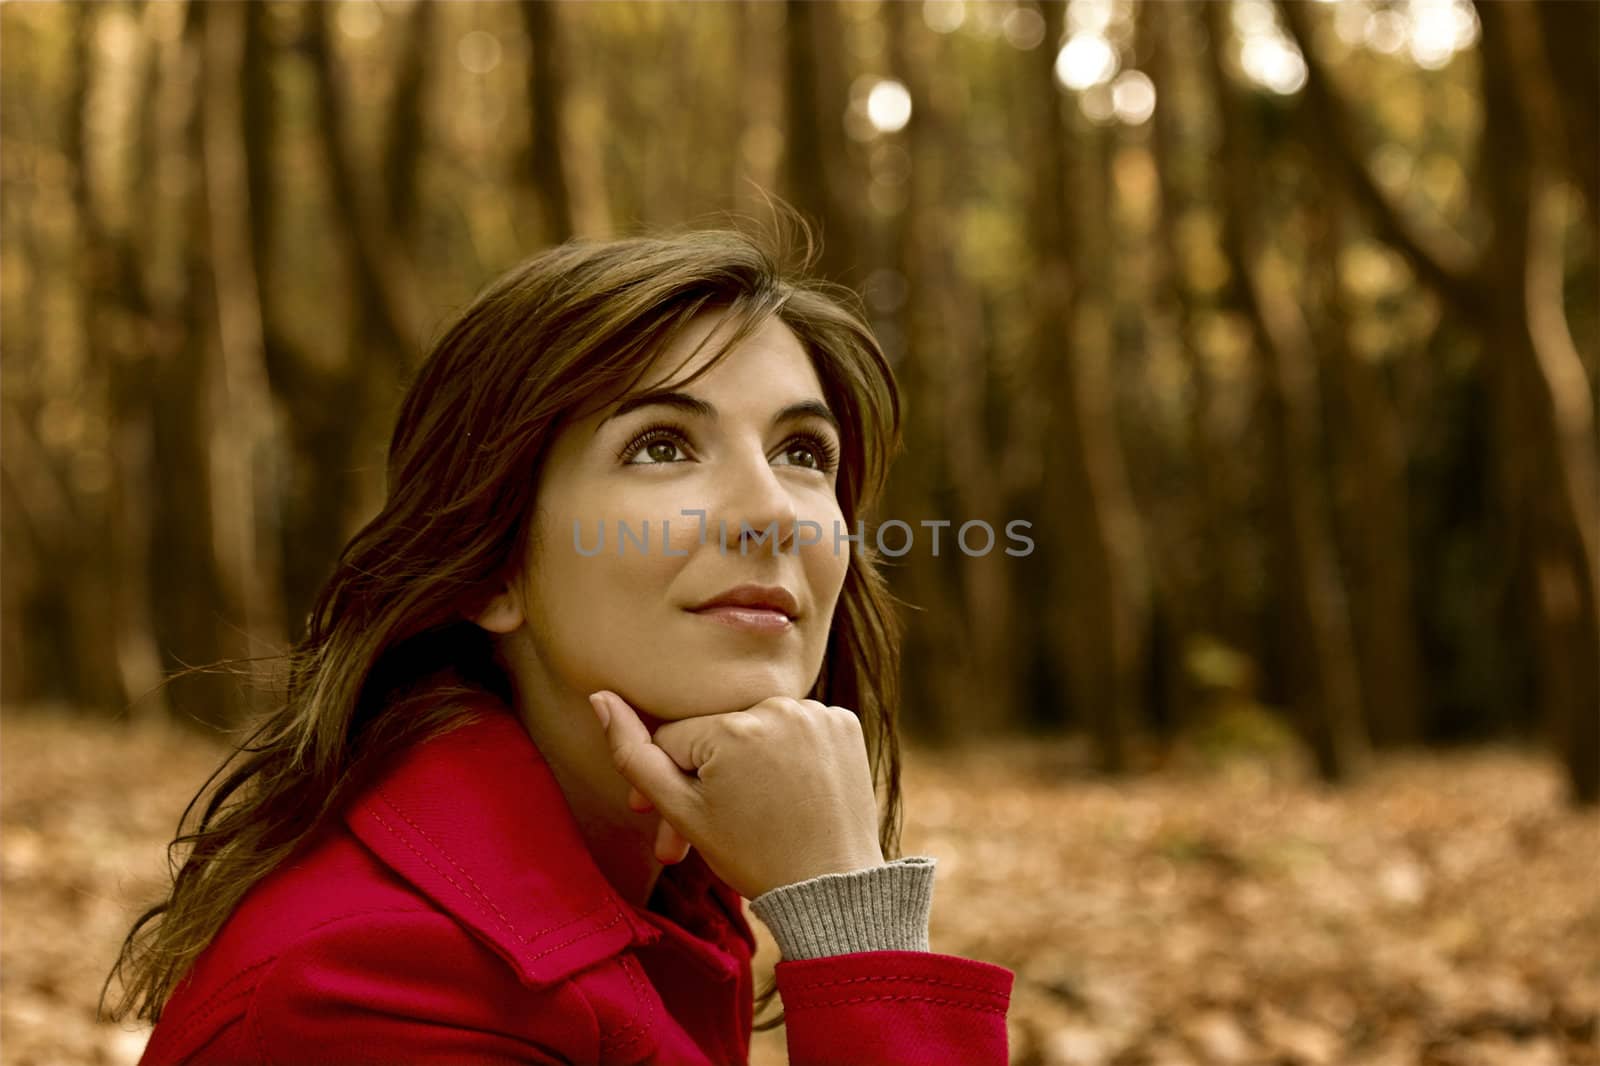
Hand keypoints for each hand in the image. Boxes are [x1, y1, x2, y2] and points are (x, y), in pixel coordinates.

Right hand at [589, 691, 886, 899]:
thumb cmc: (752, 855)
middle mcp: (777, 706)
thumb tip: (600, 698)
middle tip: (710, 823)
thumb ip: (634, 754)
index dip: (670, 780)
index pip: (675, 738)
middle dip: (708, 772)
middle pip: (719, 730)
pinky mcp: (845, 723)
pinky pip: (798, 726)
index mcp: (730, 727)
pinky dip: (790, 750)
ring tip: (754, 805)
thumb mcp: (681, 812)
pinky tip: (791, 787)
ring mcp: (817, 713)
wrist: (830, 887)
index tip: (671, 820)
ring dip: (749, 757)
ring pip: (757, 725)